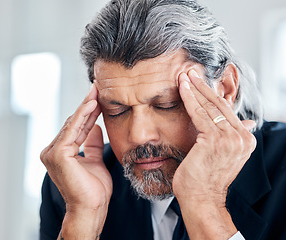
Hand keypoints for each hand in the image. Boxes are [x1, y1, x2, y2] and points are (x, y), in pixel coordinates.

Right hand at [40, 85, 111, 238]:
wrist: (91, 208)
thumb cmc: (93, 190)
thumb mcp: (94, 160)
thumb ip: (91, 144)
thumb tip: (94, 127)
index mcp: (60, 152)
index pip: (76, 128)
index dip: (88, 113)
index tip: (98, 98)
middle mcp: (52, 150)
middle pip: (73, 123)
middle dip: (87, 105)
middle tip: (98, 87)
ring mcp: (52, 152)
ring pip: (73, 124)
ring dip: (86, 106)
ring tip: (97, 91)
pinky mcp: (58, 154)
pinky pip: (73, 130)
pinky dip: (83, 116)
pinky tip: (92, 103)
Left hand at [173, 70, 255, 238]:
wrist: (200, 198)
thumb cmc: (204, 178)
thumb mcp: (222, 154)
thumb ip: (232, 137)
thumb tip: (246, 123)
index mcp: (245, 140)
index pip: (226, 111)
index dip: (211, 95)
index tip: (199, 82)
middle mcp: (242, 138)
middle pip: (220, 105)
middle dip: (203, 87)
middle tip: (190, 71)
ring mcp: (230, 139)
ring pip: (209, 107)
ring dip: (195, 89)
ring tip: (184, 75)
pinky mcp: (215, 140)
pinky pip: (199, 114)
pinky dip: (189, 99)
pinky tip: (182, 88)